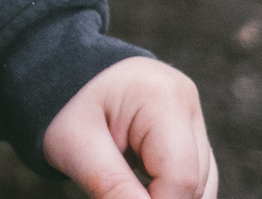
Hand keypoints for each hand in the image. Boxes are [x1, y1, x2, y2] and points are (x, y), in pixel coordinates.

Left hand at [41, 56, 216, 198]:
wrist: (61, 75)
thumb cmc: (64, 105)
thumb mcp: (76, 145)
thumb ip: (112, 187)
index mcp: (164, 97)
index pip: (180, 178)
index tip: (114, 198)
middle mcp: (189, 105)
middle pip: (193, 183)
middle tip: (110, 189)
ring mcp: (194, 119)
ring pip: (200, 186)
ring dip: (163, 196)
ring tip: (119, 182)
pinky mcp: (192, 134)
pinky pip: (194, 180)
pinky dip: (167, 192)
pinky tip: (137, 186)